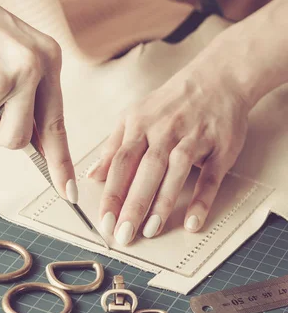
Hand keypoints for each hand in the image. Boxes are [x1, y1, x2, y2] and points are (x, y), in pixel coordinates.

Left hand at [88, 52, 249, 244]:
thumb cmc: (171, 102)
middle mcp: (165, 132)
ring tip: (150, 231)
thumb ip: (114, 146)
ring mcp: (193, 139)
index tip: (103, 219)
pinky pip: (210, 176)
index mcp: (140, 124)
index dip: (111, 192)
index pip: (121, 162)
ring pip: (175, 172)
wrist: (218, 78)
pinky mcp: (220, 148)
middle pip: (145, 170)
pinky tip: (192, 221)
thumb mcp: (135, 116)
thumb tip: (92, 176)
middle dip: (132, 203)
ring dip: (162, 202)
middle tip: (123, 234)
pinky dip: (202, 199)